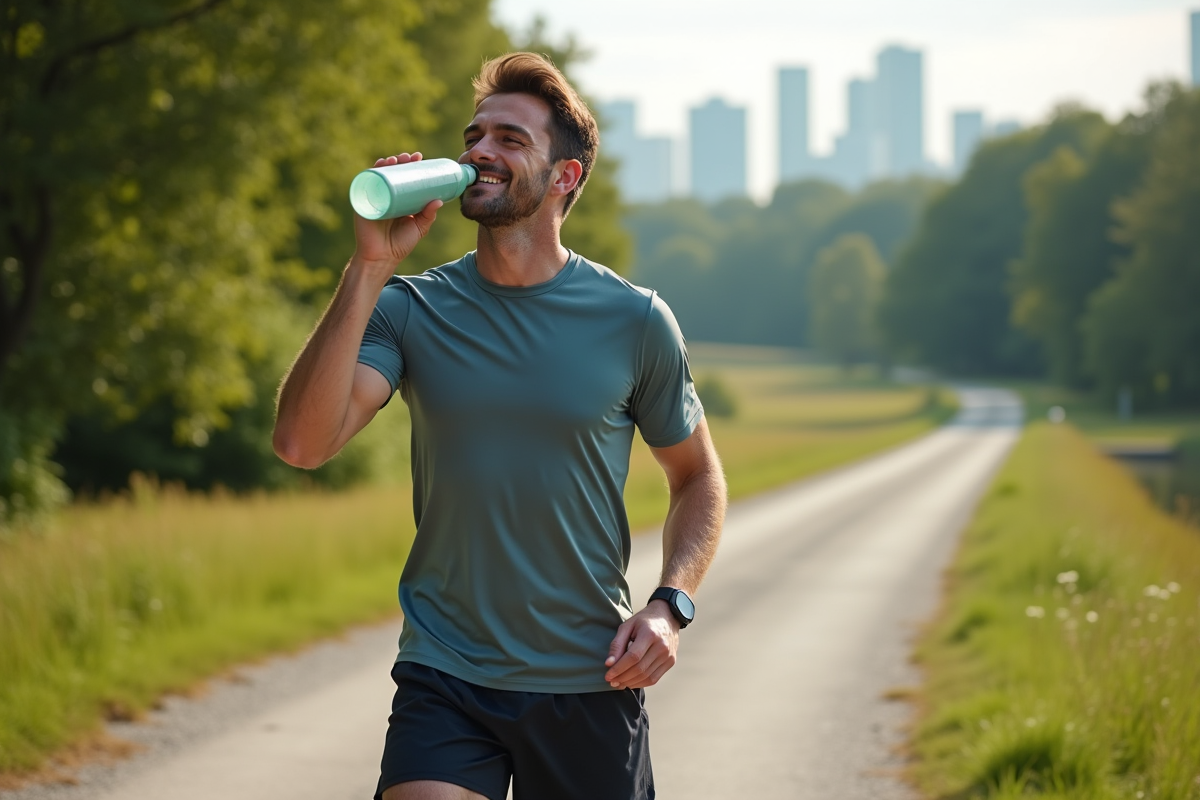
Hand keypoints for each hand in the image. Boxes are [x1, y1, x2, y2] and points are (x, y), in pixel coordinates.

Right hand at [350, 152, 441, 282]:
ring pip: (379, 176)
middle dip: (399, 161)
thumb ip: (428, 215)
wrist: (382, 258)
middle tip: (409, 158)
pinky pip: (364, 185)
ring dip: (385, 163)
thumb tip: (439, 201)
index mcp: (399, 199)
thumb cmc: (400, 244)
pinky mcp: (363, 204)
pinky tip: (377, 166)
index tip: (419, 157)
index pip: (404, 177)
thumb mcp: (419, 227)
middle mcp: (386, 196)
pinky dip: (370, 173)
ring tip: (395, 160)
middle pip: (391, 173)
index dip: (410, 166)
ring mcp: (374, 198)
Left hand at [603, 600, 678, 688]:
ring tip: (619, 683)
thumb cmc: (643, 621)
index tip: (608, 675)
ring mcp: (668, 655)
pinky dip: (640, 683)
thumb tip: (609, 664)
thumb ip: (617, 644)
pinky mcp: (671, 662)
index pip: (633, 657)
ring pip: (647, 677)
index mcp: (649, 634)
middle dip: (622, 678)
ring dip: (630, 683)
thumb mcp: (627, 626)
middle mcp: (662, 646)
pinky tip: (631, 682)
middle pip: (640, 669)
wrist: (667, 617)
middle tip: (611, 681)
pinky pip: (654, 679)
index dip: (619, 669)